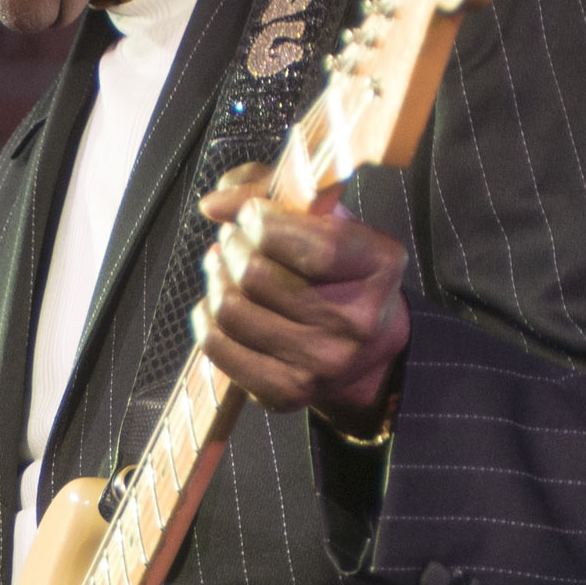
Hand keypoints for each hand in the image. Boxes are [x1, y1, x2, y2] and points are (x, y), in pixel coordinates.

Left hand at [192, 170, 409, 435]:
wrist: (368, 355)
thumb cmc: (342, 274)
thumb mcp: (329, 221)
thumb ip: (274, 192)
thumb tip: (215, 204)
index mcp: (380, 266)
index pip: (313, 245)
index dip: (264, 222)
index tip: (251, 214)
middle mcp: (357, 321)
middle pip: (258, 276)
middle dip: (233, 246)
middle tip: (233, 239)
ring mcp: (322, 364)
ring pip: (232, 309)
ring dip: (216, 277)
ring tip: (222, 264)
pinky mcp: (287, 392)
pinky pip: (219, 347)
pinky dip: (205, 316)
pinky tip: (214, 301)